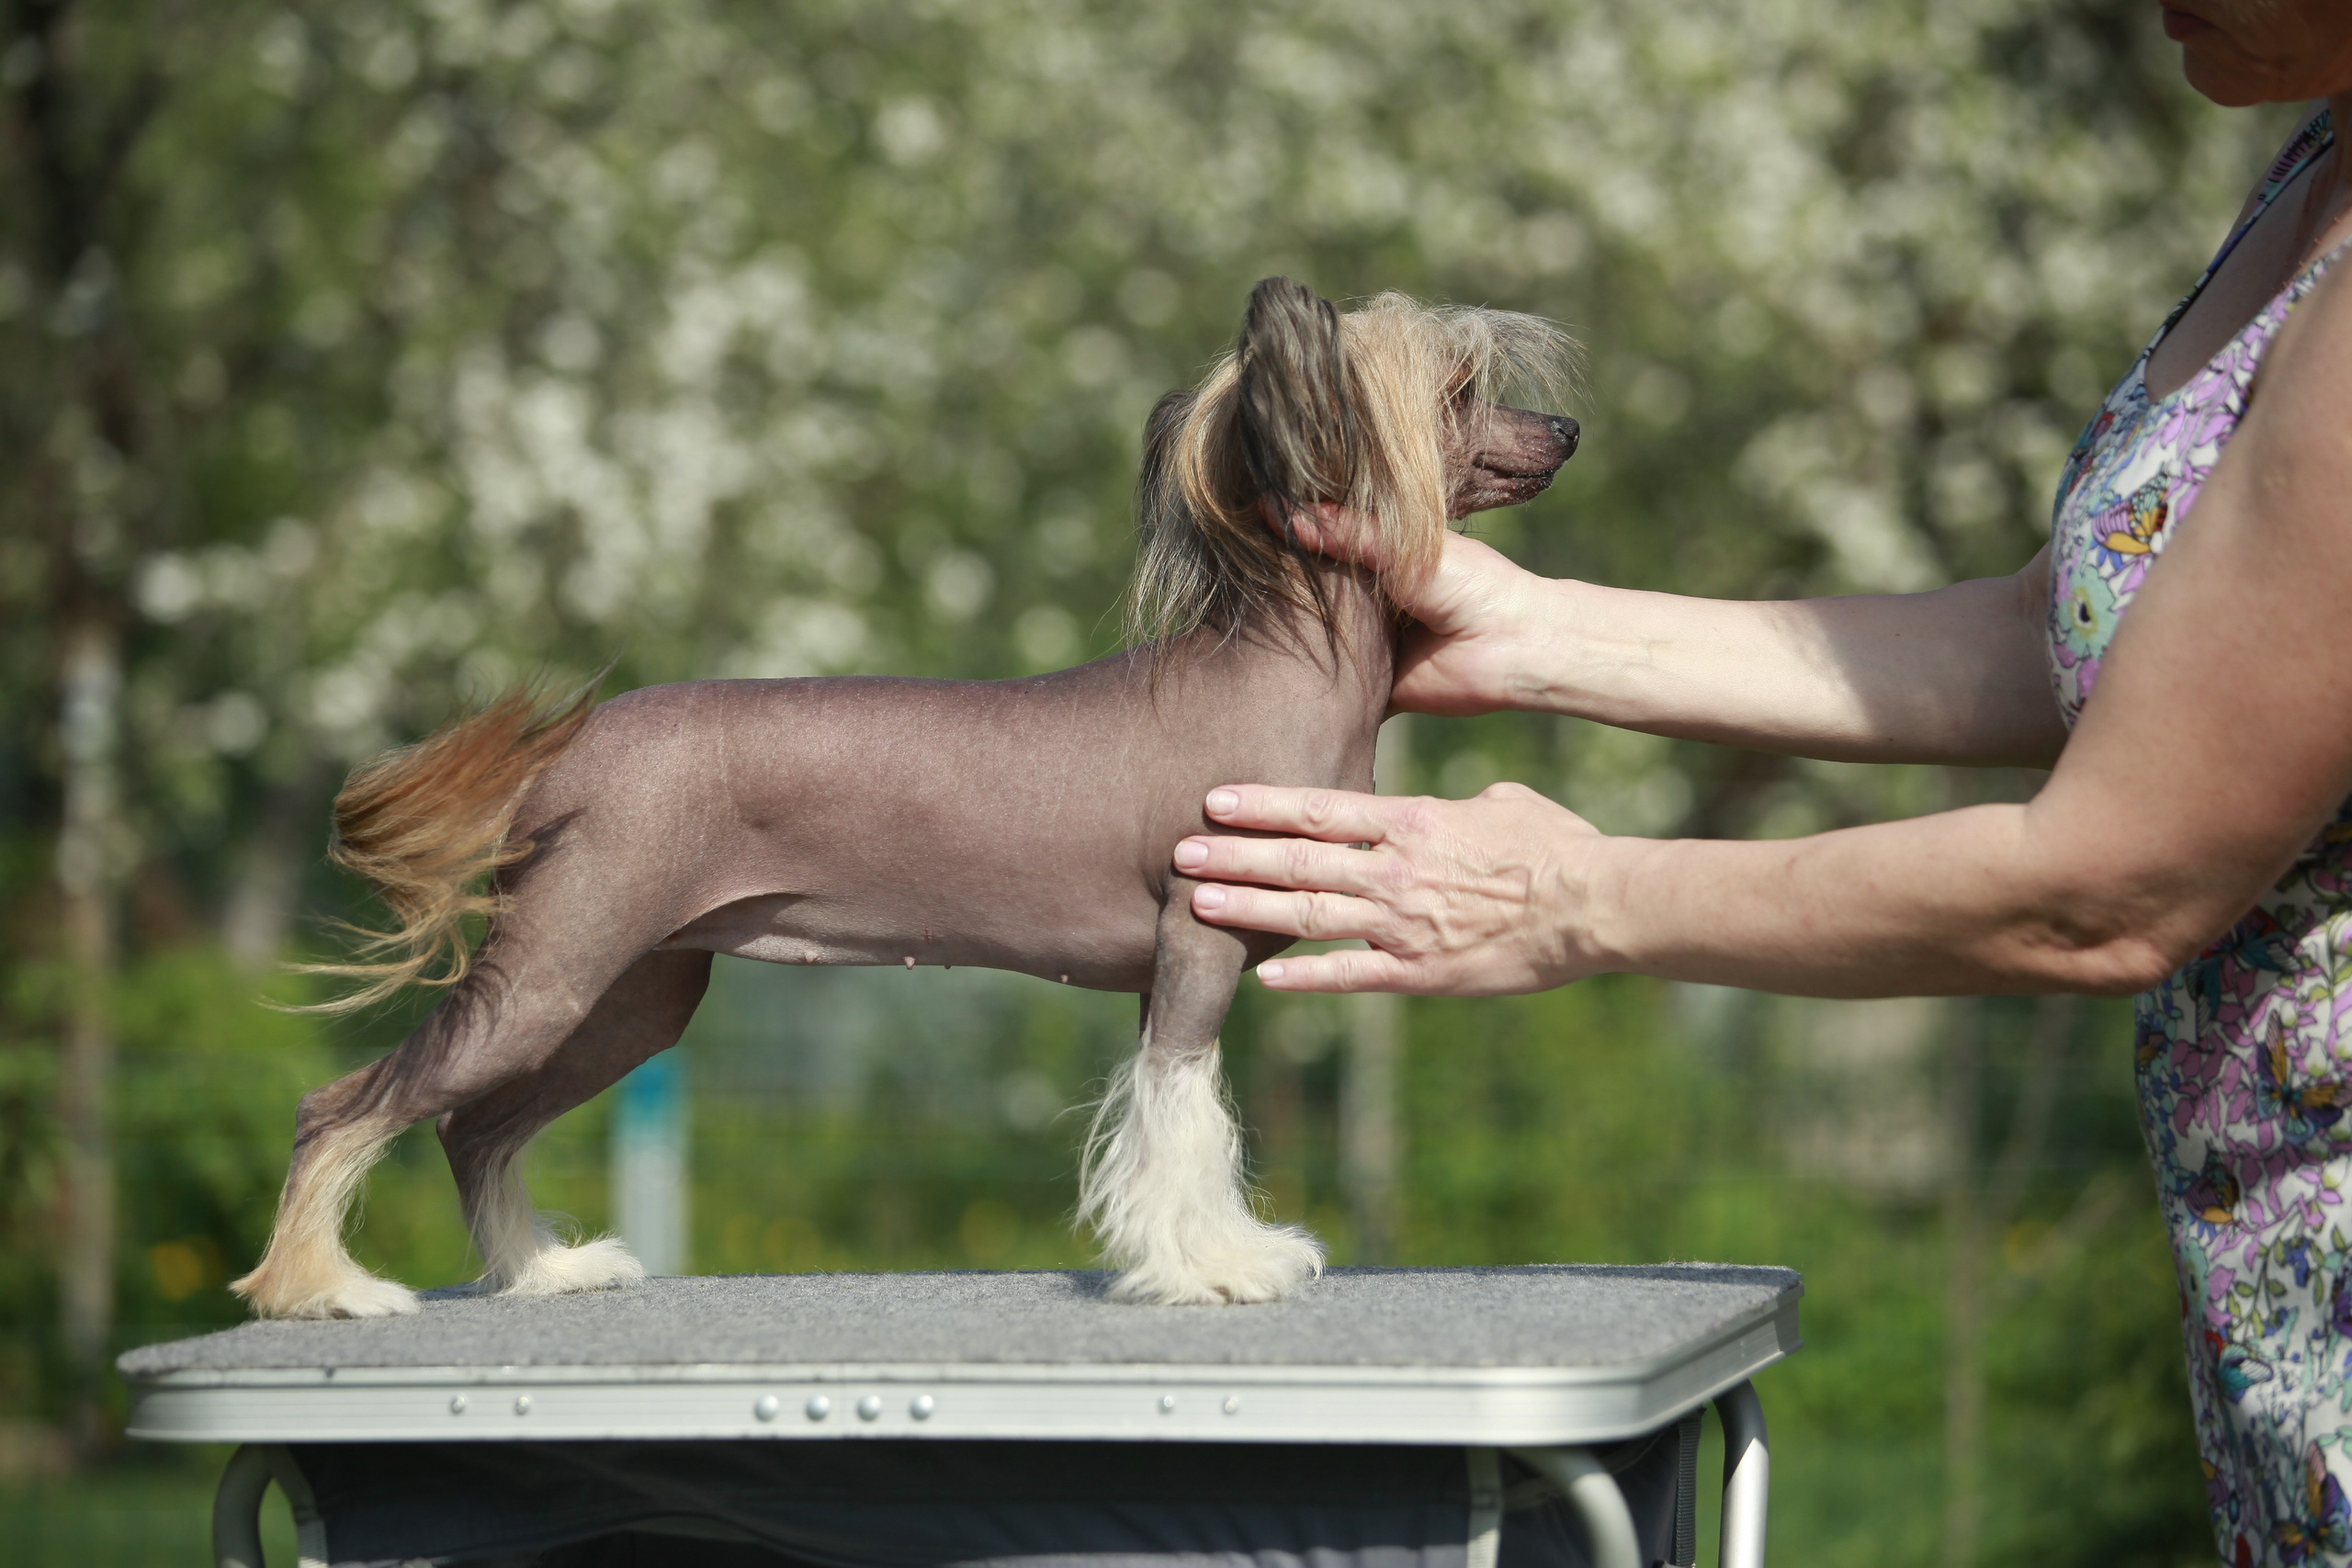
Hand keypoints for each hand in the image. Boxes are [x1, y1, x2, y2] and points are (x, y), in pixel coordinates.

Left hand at [1171, 780, 1611, 993]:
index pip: (1321, 808)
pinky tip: (1260, 979)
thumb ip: (1467, 805)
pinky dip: (1303, 978)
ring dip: (1248, 909)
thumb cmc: (1558, 847)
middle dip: (1234, 855)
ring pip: (1308, 915)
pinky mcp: (1419, 972)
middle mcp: (1395, 870)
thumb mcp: (1508, 804)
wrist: (1592, 907)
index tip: (1214, 799)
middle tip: (1178, 850)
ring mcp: (1402, 924)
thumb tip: (1464, 804)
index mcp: (1412, 822)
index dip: (1263, 804)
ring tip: (1196, 902)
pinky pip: (1348, 975)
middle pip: (1297, 860)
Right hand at [1261, 498, 1562, 716]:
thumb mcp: (1403, 545)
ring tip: (1235, 621)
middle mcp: (1363, 600)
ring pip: (1311, 639)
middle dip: (1276, 587)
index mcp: (1374, 557)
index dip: (1285, 534)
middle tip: (1231, 575)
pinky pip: (1327, 688)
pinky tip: (1264, 673)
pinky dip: (1303, 683)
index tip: (1238, 521)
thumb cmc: (1470, 583)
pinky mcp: (1366, 689)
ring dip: (1285, 636)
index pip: (1317, 542)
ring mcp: (1363, 645)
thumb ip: (1345, 531)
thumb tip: (1276, 510)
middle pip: (1306, 592)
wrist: (1511, 647)